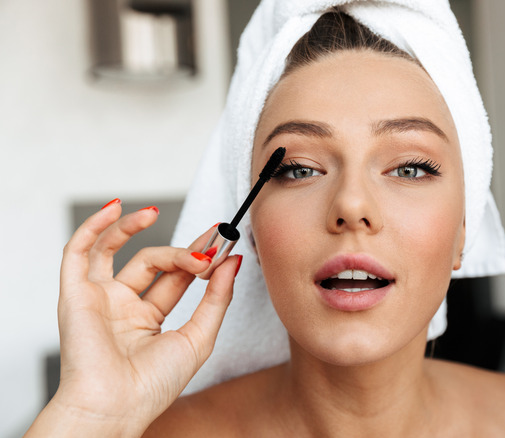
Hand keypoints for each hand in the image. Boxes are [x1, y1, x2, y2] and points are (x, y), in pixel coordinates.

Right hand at [27, 200, 240, 436]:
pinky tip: (116, 209)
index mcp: (149, 320)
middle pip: (153, 262)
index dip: (199, 257)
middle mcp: (122, 307)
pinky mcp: (75, 295)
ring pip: (116, 250)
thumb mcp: (200, 337)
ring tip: (156, 213)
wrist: (115, 406)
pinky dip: (93, 227)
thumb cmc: (153, 385)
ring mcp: (98, 299)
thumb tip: (231, 261)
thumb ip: (217, 298)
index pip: (176, 277)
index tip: (223, 242)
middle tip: (209, 245)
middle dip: (182, 250)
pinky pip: (78, 252)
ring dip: (135, 228)